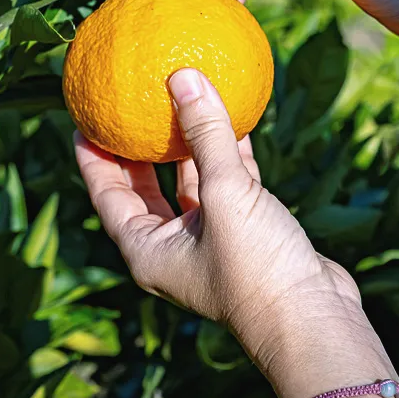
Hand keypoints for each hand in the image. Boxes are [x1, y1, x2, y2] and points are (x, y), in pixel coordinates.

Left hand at [75, 69, 398, 397]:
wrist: (313, 321)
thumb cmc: (256, 268)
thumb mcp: (226, 194)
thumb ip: (205, 134)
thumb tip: (182, 76)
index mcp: (147, 249)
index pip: (105, 194)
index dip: (92, 155)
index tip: (85, 117)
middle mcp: (171, 247)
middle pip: (142, 189)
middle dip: (136, 149)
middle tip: (127, 105)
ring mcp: (208, 241)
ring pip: (189, 184)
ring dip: (188, 145)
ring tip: (178, 101)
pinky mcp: (245, 234)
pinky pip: (228, 185)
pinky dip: (230, 154)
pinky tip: (234, 116)